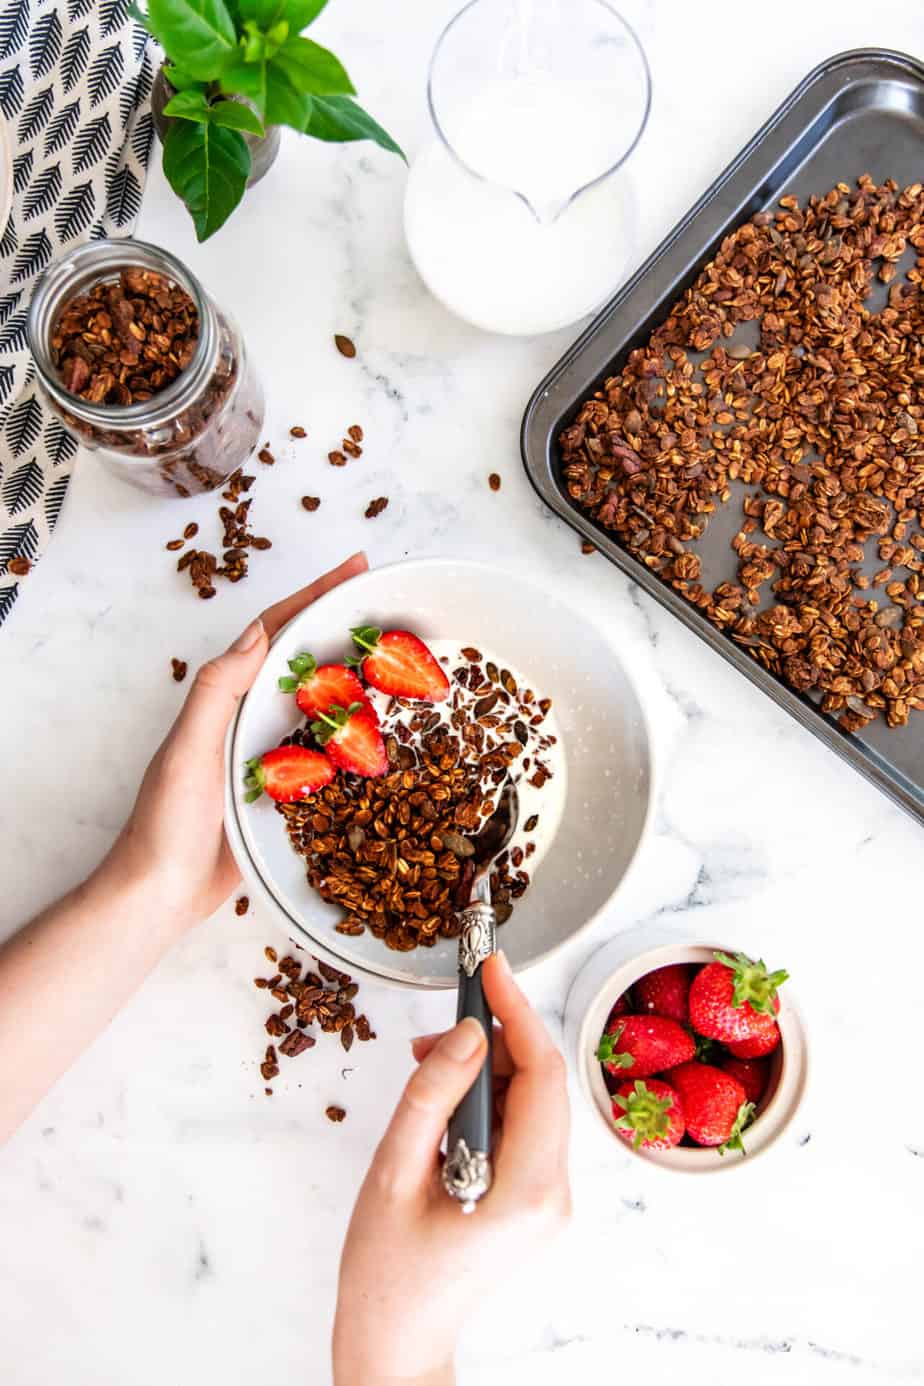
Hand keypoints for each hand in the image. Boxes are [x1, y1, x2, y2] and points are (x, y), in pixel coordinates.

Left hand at [95, 551, 367, 930]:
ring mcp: (268, 755)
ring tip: (404, 659)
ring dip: (360, 680)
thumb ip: (217, 693)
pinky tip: (388, 738)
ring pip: (322, 705)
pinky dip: (357, 739)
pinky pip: (328, 755)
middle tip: (394, 606)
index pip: (276, 631)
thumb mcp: (187, 751)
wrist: (160, 894)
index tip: (357, 568)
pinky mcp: (285, 794)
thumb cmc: (165, 824)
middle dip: (345, 627)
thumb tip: (258, 636)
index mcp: (227, 698)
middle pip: (306, 659)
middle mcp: (248, 718)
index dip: (315, 596)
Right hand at [333, 952, 570, 1385]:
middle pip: (542, 1084)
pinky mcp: (533, 1200)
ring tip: (424, 1069)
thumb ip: (431, 1096)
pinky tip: (441, 1101)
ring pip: (532, 1102)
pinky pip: (521, 1128)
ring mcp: (548, 1199)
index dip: (517, 1012)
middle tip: (432, 1032)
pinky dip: (486, 1101)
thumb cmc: (387, 1272)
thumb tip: (466, 1032)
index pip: (542, 1076)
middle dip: (493, 1040)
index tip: (490, 967)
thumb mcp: (394, 1172)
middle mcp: (553, 1193)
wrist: (397, 1341)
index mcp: (526, 1189)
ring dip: (485, 1070)